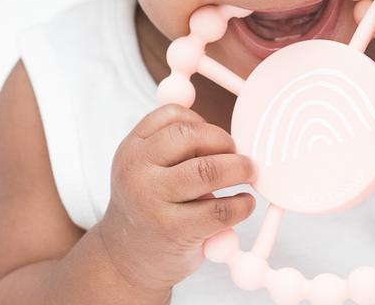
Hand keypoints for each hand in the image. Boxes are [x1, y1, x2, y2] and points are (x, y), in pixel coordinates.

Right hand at [97, 104, 256, 292]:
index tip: (216, 136)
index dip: (202, 120)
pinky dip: (241, 204)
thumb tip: (221, 128)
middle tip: (238, 152)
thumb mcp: (148, 168)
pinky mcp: (174, 231)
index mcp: (132, 148)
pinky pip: (219, 210)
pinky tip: (244, 204)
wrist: (125, 260)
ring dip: (239, 168)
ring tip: (249, 172)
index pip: (172, 114)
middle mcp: (137, 170)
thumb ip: (174, 144)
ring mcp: (153, 201)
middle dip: (223, 140)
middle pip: (191, 135)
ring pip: (208, 170)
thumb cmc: (150, 204)